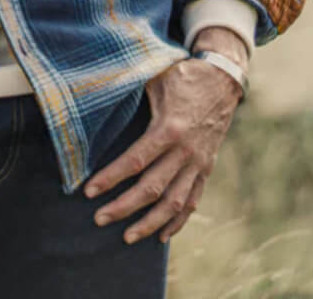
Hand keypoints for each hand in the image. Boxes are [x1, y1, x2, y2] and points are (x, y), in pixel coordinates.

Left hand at [83, 29, 245, 244]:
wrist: (223, 80)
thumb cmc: (183, 76)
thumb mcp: (155, 78)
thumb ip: (131, 91)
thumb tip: (97, 94)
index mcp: (170, 129)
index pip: (135, 161)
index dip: (111, 178)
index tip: (89, 191)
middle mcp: (185, 151)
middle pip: (152, 188)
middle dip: (123, 207)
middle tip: (99, 219)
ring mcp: (198, 163)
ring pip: (174, 203)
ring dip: (149, 222)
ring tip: (126, 237)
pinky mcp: (206, 168)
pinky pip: (193, 200)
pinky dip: (178, 221)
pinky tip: (161, 235)